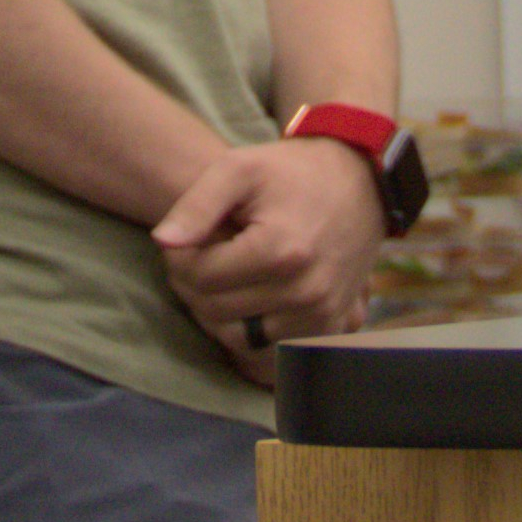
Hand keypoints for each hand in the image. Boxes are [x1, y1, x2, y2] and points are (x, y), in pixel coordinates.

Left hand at [151, 131, 382, 383]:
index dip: (179, 258)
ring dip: (220, 313)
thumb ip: (196, 206)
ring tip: (224, 276)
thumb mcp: (238, 169)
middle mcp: (306, 292)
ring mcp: (322, 316)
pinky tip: (248, 299)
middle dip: (195, 285)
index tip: (187, 239)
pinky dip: (252, 331)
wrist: (358, 183)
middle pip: (215, 311)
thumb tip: (163, 243)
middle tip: (201, 257)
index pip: (199, 278)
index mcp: (281, 251)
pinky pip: (273, 352)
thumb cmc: (290, 173)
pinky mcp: (332, 328)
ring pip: (239, 339)